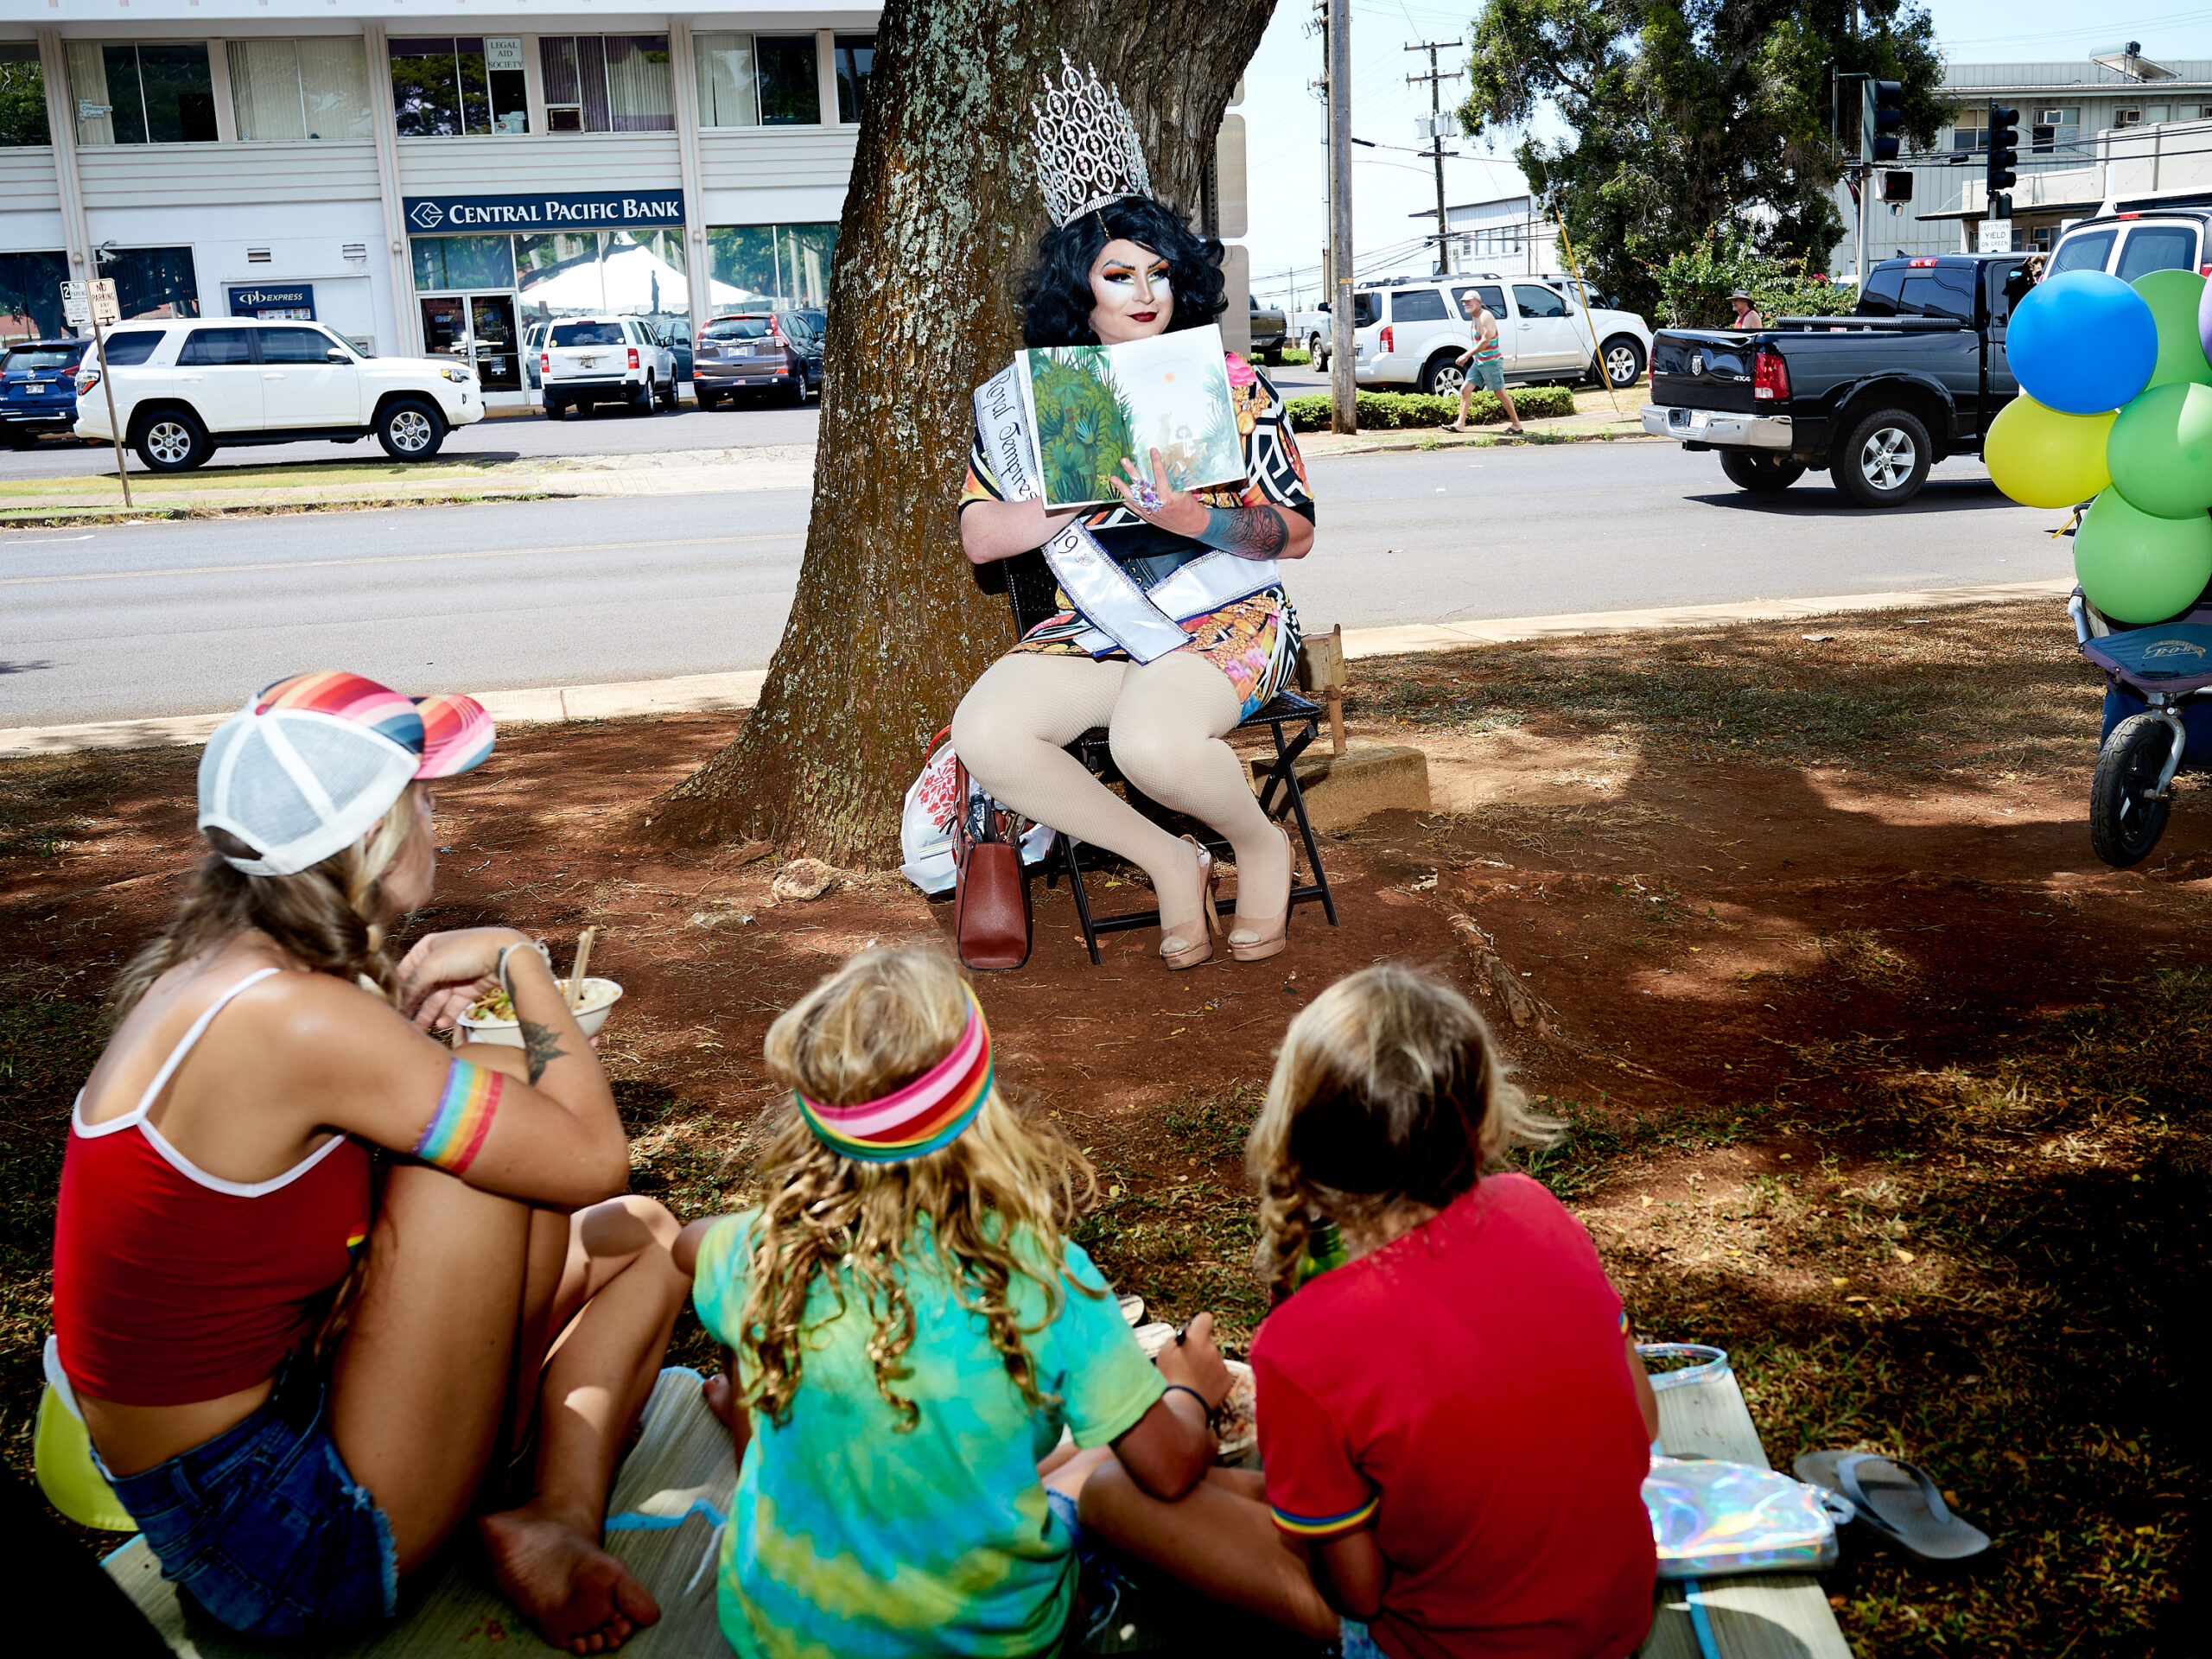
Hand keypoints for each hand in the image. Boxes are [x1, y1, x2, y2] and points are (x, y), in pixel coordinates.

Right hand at [395, 926, 531, 1028]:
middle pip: (421, 988)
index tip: (390, 1007)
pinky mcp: (470, 988)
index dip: (398, 989)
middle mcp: (440, 961)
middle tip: (403, 1025)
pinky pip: (454, 1005)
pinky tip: (441, 1024)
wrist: (504, 954)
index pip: (406, 971)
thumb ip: (413, 983)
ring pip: (437, 999)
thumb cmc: (467, 951)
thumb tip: (401, 999)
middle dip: (412, 1007)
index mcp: (427, 948)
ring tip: (420, 1031)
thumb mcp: (432, 965)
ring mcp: (455, 975)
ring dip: (428, 1015)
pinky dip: (447, 1015)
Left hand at [1110, 449, 1207, 538]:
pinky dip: (1128, 501)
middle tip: (1124, 461)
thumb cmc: (1191, 509)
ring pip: (1133, 498)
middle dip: (1131, 472)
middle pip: (1141, 485)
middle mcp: (1157, 505)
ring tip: (1114, 479)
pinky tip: (1121, 495)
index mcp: (1167, 497)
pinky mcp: (1149, 518)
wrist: (1194, 525)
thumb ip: (1173, 482)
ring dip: (1122, 487)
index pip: (1159, 475)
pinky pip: (1134, 509)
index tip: (1152, 451)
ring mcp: (1151, 512)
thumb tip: (1165, 470)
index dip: (1156, 461)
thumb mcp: (1184, 492)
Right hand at [1156, 1311, 1230, 1412]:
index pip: (1205, 1319)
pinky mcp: (1227, 1379)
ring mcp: (1221, 1364)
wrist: (1183, 1405)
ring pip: (1214, 1359)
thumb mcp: (1165, 1352)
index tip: (1195, 1332)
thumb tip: (1186, 1335)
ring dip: (1206, 1365)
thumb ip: (1177, 1339)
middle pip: (1208, 1342)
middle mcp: (1212, 1349)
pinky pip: (1220, 1373)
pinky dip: (1213, 1378)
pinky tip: (1202, 1387)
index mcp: (1197, 1340)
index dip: (1199, 1324)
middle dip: (1200, 1349)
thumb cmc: (1170, 1378)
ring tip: (1194, 1379)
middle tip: (1188, 1364)